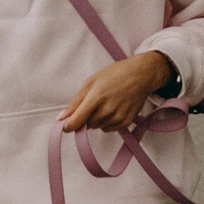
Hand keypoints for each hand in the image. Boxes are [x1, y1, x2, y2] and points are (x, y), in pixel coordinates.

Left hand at [61, 48, 176, 133]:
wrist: (141, 75)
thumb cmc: (115, 74)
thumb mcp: (91, 82)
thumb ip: (75, 102)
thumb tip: (62, 118)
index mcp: (96, 98)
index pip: (77, 121)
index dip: (68, 126)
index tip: (65, 126)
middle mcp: (107, 110)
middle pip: (86, 125)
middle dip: (85, 118)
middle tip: (92, 104)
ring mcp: (118, 117)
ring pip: (97, 127)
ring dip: (96, 119)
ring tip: (105, 103)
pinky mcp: (126, 122)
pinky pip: (108, 129)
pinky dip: (106, 122)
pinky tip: (112, 109)